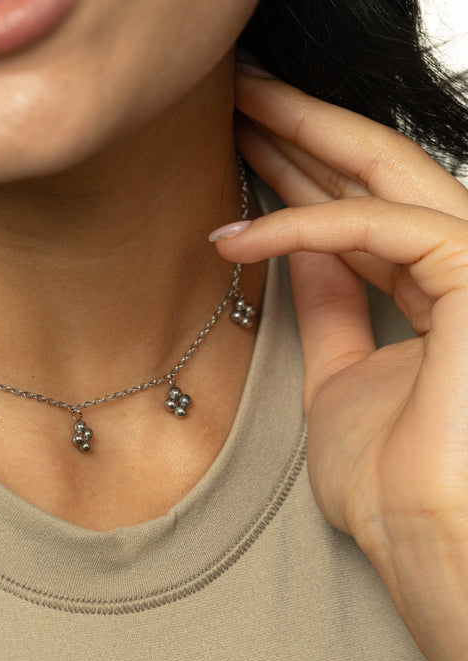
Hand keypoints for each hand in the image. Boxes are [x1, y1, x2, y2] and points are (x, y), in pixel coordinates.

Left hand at [211, 69, 467, 660]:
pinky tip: (236, 235)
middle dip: (305, 129)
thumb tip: (303, 252)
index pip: (363, 210)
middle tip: (240, 96)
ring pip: (387, 177)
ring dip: (304, 141)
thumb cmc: (389, 483)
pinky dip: (304, 228)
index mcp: (432, 293)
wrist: (423, 544)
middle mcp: (461, 270)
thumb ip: (331, 308)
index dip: (302, 174)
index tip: (244, 148)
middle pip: (378, 174)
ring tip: (235, 114)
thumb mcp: (338, 377)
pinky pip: (383, 229)